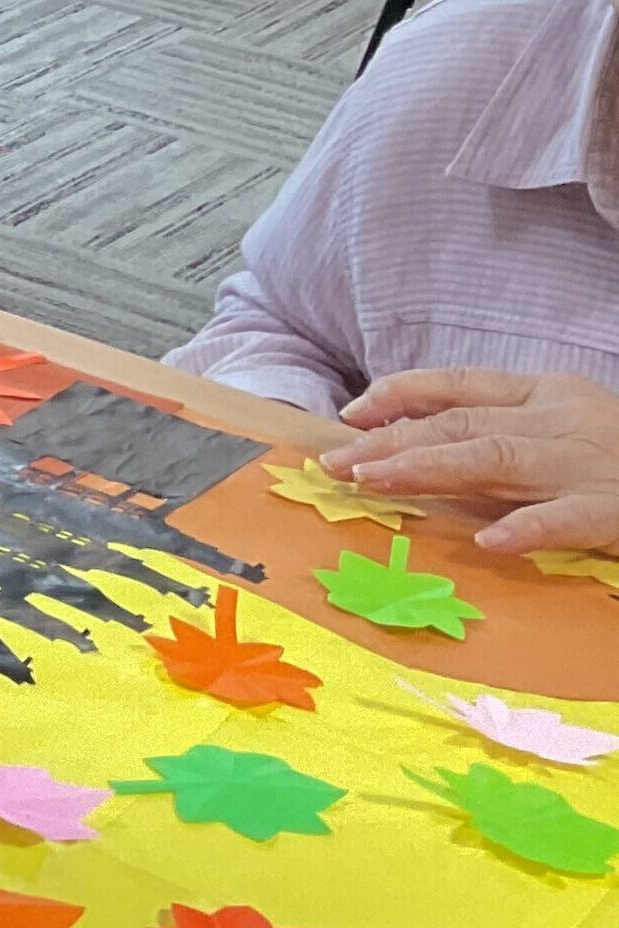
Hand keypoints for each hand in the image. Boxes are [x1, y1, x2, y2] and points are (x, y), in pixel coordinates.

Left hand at [326, 368, 618, 551]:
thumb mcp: (559, 431)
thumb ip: (498, 434)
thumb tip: (411, 448)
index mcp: (546, 394)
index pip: (461, 386)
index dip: (401, 395)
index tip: (350, 414)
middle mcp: (561, 420)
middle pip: (463, 424)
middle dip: (392, 441)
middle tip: (336, 463)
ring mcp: (588, 464)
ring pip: (497, 458)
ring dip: (430, 468)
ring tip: (376, 481)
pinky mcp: (617, 509)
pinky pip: (568, 518)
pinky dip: (527, 527)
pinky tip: (488, 541)